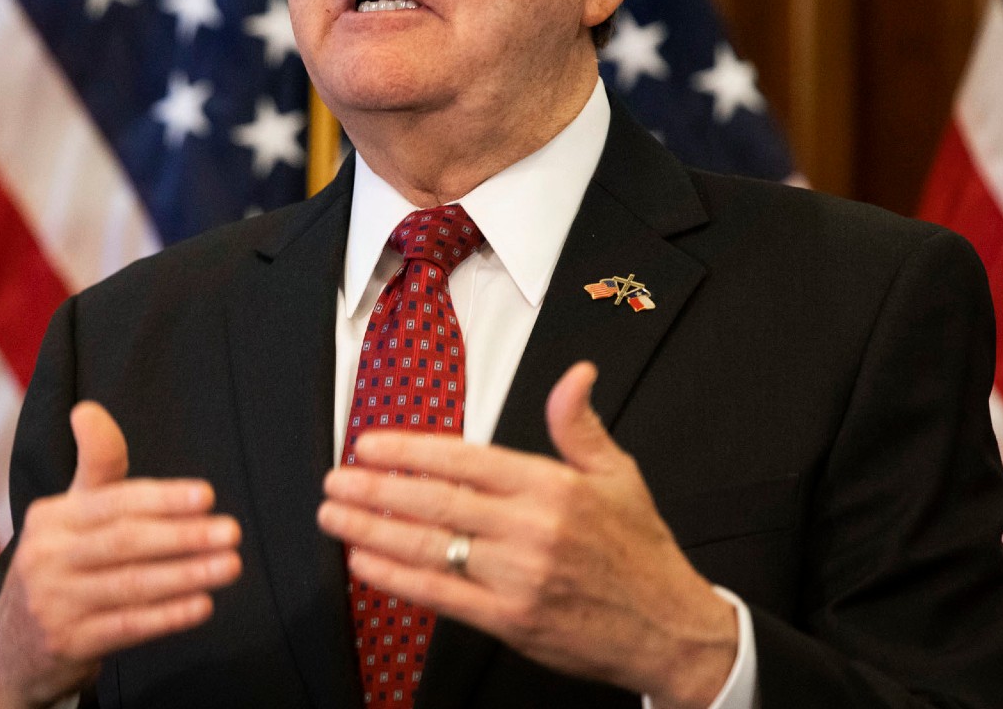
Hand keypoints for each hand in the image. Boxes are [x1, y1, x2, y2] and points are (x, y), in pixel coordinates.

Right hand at [0, 402, 242, 708]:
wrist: (13, 647)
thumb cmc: (59, 564)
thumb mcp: (69, 514)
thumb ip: (94, 466)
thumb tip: (88, 409)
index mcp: (50, 518)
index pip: (113, 502)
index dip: (162, 498)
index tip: (207, 495)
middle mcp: (47, 558)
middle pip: (124, 542)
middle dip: (182, 536)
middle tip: (231, 532)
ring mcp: (55, 604)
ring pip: (131, 585)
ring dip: (186, 575)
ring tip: (230, 566)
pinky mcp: (68, 644)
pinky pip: (126, 627)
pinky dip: (167, 616)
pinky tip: (203, 605)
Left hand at [316, 362, 737, 707]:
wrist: (668, 629)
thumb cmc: (640, 551)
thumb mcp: (619, 474)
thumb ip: (579, 425)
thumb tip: (575, 374)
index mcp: (552, 487)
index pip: (465, 460)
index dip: (411, 451)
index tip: (370, 445)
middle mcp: (531, 530)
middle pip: (436, 502)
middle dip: (376, 489)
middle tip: (335, 480)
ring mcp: (517, 577)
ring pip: (430, 548)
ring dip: (372, 530)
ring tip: (334, 516)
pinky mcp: (509, 621)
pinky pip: (440, 596)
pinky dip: (396, 578)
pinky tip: (365, 562)